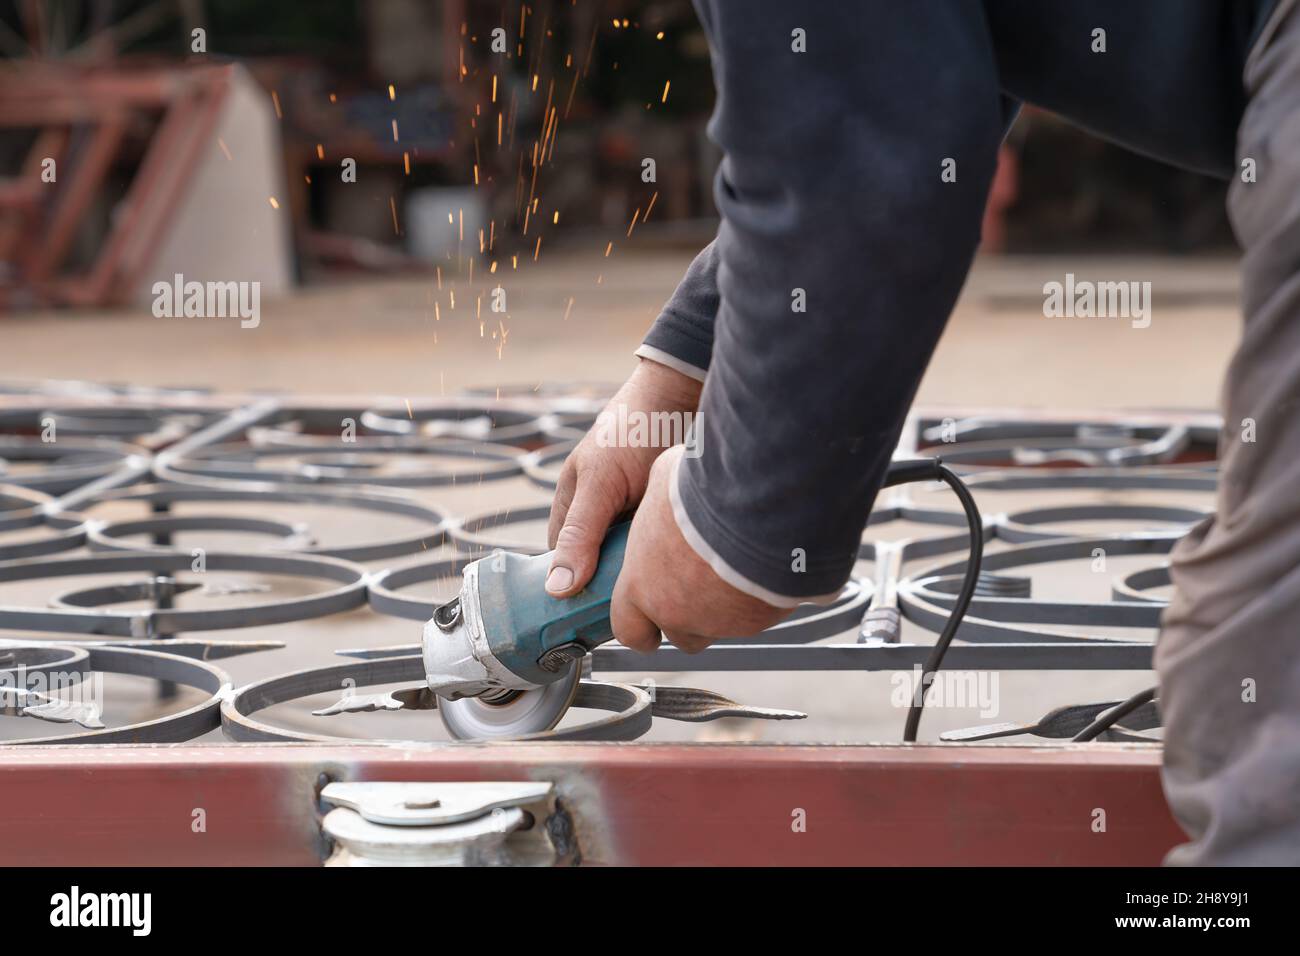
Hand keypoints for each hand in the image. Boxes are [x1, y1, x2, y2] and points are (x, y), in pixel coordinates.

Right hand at [545, 358, 701, 595]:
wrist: (685, 392)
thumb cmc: (634, 428)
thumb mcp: (601, 484)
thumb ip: (579, 534)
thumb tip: (557, 588)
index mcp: (575, 505)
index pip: (566, 563)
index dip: (576, 592)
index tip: (593, 623)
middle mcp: (603, 511)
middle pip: (602, 565)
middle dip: (617, 587)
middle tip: (641, 614)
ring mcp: (634, 511)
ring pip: (634, 559)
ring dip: (647, 573)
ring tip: (667, 597)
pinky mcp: (663, 510)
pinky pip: (661, 546)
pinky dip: (670, 557)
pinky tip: (687, 571)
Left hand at [610, 445, 789, 651]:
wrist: (757, 505)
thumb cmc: (704, 495)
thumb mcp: (661, 483)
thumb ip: (654, 506)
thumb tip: (657, 500)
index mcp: (642, 584)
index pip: (627, 628)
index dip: (636, 627)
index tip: (643, 626)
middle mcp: (676, 612)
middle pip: (677, 635)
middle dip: (684, 618)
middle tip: (693, 590)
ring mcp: (717, 621)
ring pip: (717, 628)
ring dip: (719, 609)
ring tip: (729, 573)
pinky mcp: (756, 620)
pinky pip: (751, 615)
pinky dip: (752, 598)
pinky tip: (757, 569)